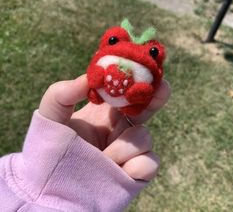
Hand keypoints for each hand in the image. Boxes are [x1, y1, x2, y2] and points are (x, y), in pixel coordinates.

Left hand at [39, 74, 170, 180]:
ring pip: (144, 137)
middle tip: (162, 87)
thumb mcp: (50, 116)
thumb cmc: (49, 149)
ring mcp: (130, 150)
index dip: (134, 80)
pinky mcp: (136, 172)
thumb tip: (88, 78)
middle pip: (147, 108)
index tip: (140, 66)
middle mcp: (121, 128)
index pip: (125, 92)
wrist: (50, 185)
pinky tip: (115, 169)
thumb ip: (62, 93)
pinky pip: (149, 163)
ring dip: (123, 146)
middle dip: (155, 96)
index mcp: (105, 113)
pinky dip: (135, 164)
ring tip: (102, 157)